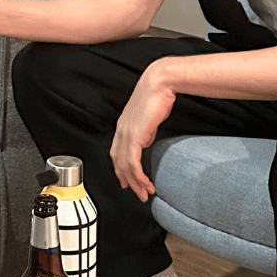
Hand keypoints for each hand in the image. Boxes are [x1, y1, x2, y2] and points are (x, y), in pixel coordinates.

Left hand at [111, 61, 176, 201]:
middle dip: (127, 181)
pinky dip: (138, 176)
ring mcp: (126, 134)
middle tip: (137, 193)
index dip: (120, 169)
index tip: (126, 180)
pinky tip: (145, 183)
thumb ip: (145, 130)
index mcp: (123, 126)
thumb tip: (147, 139)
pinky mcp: (134, 136)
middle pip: (118, 163)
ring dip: (135, 183)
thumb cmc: (157, 95)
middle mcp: (121, 131)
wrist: (160, 83)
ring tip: (145, 193)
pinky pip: (133, 163)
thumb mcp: (149, 117)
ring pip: (125, 166)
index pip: (116, 153)